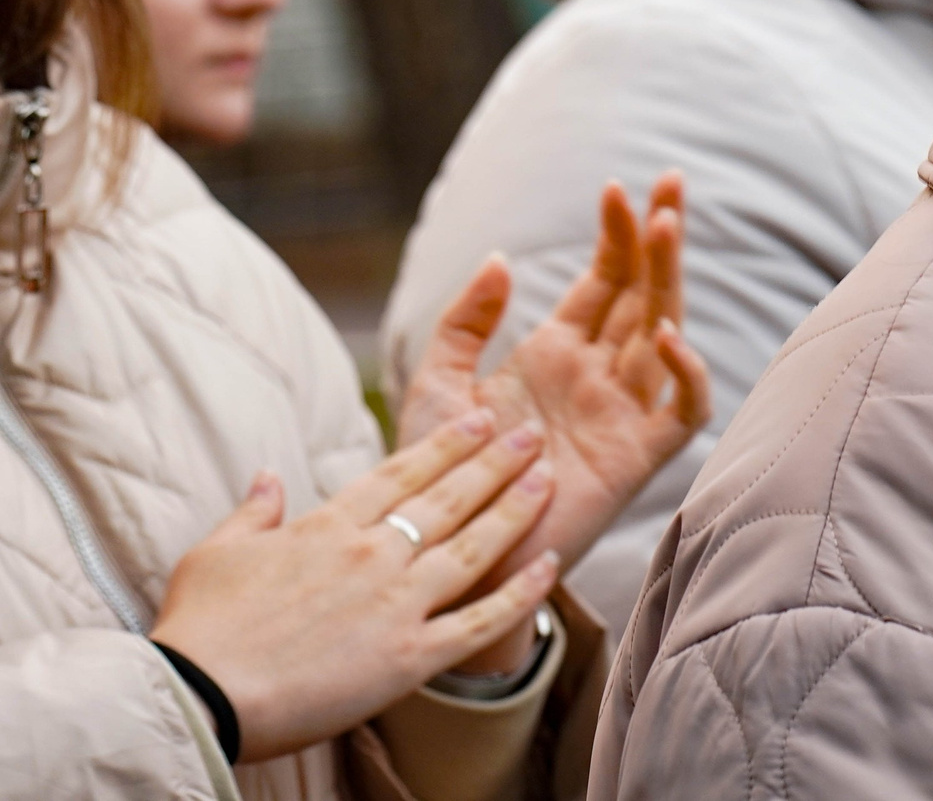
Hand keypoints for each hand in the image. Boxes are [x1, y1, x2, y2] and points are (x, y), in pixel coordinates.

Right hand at [149, 408, 558, 762]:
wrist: (197, 696)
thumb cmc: (198, 629)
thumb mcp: (214, 553)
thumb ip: (253, 512)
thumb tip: (268, 475)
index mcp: (327, 527)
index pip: (401, 473)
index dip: (447, 444)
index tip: (480, 418)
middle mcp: (372, 556)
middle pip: (448, 499)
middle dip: (496, 462)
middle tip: (532, 433)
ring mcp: (396, 605)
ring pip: (473, 548)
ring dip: (516, 511)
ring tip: (549, 479)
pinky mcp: (409, 658)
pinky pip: (480, 621)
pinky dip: (521, 595)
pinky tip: (551, 567)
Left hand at [396, 174, 711, 665]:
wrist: (445, 558)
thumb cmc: (437, 480)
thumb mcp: (437, 386)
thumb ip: (465, 324)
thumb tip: (504, 260)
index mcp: (556, 355)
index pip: (604, 280)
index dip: (616, 234)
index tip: (617, 188)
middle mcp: (598, 376)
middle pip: (643, 292)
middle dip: (658, 237)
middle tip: (670, 182)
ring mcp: (621, 413)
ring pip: (664, 331)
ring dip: (669, 279)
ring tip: (666, 226)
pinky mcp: (636, 458)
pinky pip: (681, 410)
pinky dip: (684, 374)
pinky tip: (663, 336)